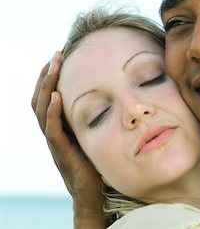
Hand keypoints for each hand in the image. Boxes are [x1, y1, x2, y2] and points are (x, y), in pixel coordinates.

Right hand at [31, 52, 105, 226]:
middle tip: (56, 54)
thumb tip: (112, 90)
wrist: (91, 190)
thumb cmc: (95, 159)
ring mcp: (54, 140)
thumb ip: (94, 114)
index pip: (48, 96)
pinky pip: (52, 129)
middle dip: (47, 74)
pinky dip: (51, 111)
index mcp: (59, 124)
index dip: (50, 76)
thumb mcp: (92, 131)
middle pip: (41, 98)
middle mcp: (52, 130)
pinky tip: (57, 96)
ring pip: (42, 109)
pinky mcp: (61, 151)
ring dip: (47, 86)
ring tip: (53, 66)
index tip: (60, 56)